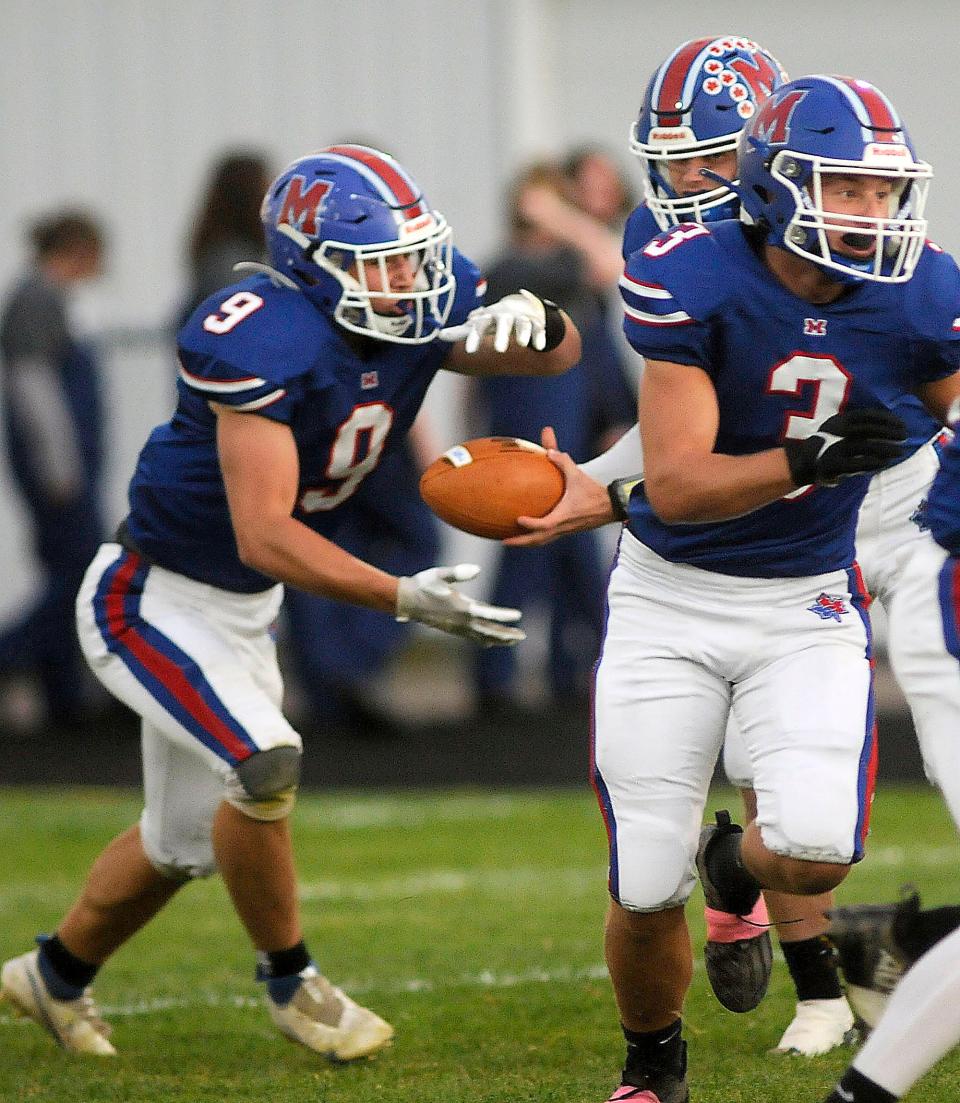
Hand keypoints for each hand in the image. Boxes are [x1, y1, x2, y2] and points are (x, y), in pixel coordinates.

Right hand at [395, 564, 524, 645]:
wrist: (406, 600)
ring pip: (482, 636)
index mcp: (461, 607)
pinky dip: (484, 639)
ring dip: (498, 639)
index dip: (504, 616)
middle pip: (489, 630)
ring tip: (513, 640)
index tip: (518, 616)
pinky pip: (472, 637)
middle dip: (506, 634)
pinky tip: (491, 642)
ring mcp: (456, 627)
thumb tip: (478, 570)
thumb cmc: (423, 584)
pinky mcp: (452, 629)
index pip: (488, 613)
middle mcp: (461, 621)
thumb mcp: (439, 574)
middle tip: (522, 636)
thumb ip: (458, 573)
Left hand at [439, 289, 559, 352]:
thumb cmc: (493, 320)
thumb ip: (461, 331)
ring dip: (522, 332)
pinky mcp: (536, 323)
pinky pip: (538, 328)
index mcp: (489, 317)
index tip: (470, 351)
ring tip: (521, 344)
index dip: (475, 337)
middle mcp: (505, 316)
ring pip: (522, 323)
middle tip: (499, 350)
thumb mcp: (479, 324)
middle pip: (503, 323)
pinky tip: (539, 347)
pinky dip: (539, 336)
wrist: (521, 306)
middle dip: (502, 335)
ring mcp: (521, 318)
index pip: (480, 326)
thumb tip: (439, 335)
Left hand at [504, 426, 616, 546]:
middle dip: (521, 542)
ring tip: (511, 541)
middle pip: (539, 540)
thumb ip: (563, 461)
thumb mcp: (577, 474)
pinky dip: (536, 538)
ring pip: (542, 542)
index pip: (545, 525)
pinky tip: (527, 533)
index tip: (517, 519)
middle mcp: (563, 526)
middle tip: (504, 541)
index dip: (531, 524)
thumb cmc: (594, 492)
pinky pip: (548, 538)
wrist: (612, 507)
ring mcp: (565, 530)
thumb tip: (549, 451)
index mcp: (564, 515)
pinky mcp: (567, 530)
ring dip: (526, 543)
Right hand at [783, 409, 907, 487]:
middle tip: (905, 436)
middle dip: (889, 432)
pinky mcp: (833, 465)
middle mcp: (836, 432)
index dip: (887, 419)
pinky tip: (884, 462)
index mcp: (839, 420)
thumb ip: (858, 426)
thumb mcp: (839, 428)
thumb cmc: (828, 444)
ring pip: (865, 446)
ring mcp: (834, 448)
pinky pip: (857, 463)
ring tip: (900, 451)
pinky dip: (873, 462)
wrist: (803, 463)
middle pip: (869, 430)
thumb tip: (888, 425)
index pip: (867, 416)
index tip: (902, 424)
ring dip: (886, 448)